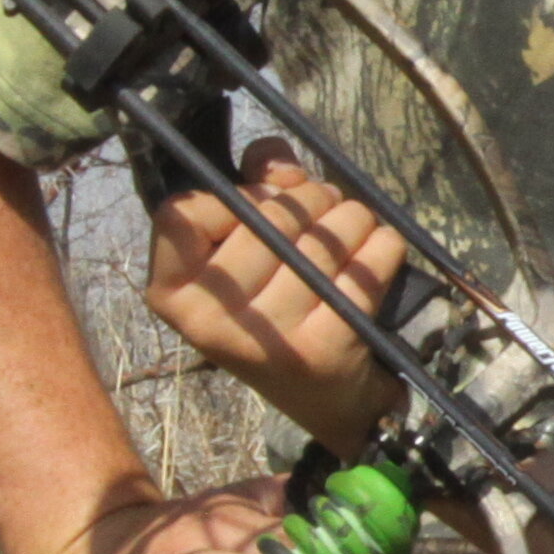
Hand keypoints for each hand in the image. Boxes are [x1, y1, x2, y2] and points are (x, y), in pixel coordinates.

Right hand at [146, 139, 403, 452]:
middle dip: (308, 197)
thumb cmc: (276, 305)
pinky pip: (366, 265)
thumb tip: (274, 156)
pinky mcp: (321, 351)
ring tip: (352, 225)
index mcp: (172, 294)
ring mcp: (264, 342)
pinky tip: (379, 250)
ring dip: (350, 216)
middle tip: (326, 206)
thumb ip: (254, 188)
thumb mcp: (246, 251)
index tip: (261, 207)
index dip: (234, 196)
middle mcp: (208, 323)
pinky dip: (382, 246)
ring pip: (321, 237)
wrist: (321, 397)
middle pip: (264, 217)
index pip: (186, 211)